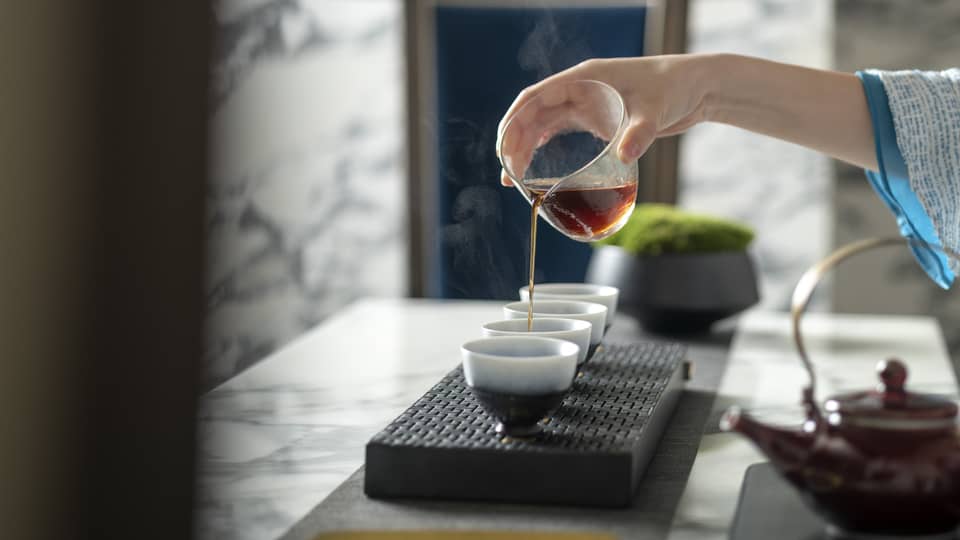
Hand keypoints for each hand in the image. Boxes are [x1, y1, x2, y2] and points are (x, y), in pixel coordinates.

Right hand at [496, 53, 876, 185]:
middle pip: (532, 113)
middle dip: (514, 142)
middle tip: (508, 175)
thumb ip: (638, 134)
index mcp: (582, 79)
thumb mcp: (655, 112)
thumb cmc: (673, 89)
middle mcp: (578, 88)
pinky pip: (557, 129)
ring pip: (541, 123)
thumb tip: (624, 157)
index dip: (514, 123)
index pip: (534, 98)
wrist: (695, 88)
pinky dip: (540, 146)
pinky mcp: (594, 116)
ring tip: (514, 178)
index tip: (505, 151)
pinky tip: (532, 166)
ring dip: (524, 147)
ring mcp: (585, 102)